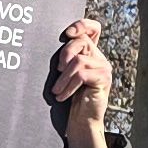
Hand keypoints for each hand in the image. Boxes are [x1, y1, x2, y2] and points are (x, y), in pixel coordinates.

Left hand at [43, 17, 110, 147]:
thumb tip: (44, 43)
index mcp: (91, 53)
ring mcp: (104, 68)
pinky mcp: (103, 79)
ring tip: (56, 90)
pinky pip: (81, 75)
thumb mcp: (64, 75)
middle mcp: (100, 58)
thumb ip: (63, 60)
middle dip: (64, 54)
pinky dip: (68, 86)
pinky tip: (62, 96)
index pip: (93, 28)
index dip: (82, 25)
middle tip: (57, 71)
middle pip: (81, 41)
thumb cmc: (70, 99)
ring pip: (78, 61)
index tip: (67, 33)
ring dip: (63, 78)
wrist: (82, 123)